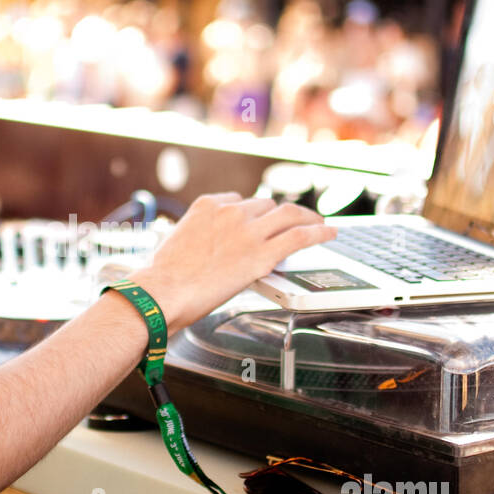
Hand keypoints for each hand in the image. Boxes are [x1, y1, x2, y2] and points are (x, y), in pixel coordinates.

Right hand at [126, 193, 335, 333]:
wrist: (164, 292)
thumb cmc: (164, 278)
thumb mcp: (176, 243)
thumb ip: (197, 237)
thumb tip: (204, 249)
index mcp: (207, 206)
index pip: (240, 201)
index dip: (253, 213)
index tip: (260, 221)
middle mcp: (231, 211)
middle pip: (266, 206)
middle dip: (279, 216)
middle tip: (293, 222)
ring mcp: (249, 231)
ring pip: (288, 214)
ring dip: (305, 217)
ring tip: (318, 223)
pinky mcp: (262, 253)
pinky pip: (300, 235)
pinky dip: (319, 231)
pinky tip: (330, 232)